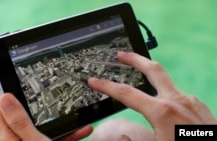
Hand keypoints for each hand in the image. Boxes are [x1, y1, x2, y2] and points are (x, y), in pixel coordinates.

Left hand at [0, 93, 92, 140]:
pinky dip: (67, 135)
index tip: (21, 81)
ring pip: (43, 127)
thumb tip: (6, 98)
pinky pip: (54, 138)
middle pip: (24, 116)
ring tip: (74, 115)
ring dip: (61, 122)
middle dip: (41, 107)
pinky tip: (82, 130)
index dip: (8, 93)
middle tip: (53, 96)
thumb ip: (19, 122)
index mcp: (8, 140)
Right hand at [88, 51, 215, 140]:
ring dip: (151, 78)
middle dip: (135, 59)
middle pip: (153, 69)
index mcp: (162, 112)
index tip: (94, 80)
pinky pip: (178, 96)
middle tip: (122, 54)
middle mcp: (177, 101)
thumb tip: (122, 134)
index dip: (106, 86)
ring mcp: (191, 101)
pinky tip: (164, 107)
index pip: (126, 93)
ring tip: (139, 79)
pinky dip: (165, 96)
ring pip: (166, 83)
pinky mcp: (199, 106)